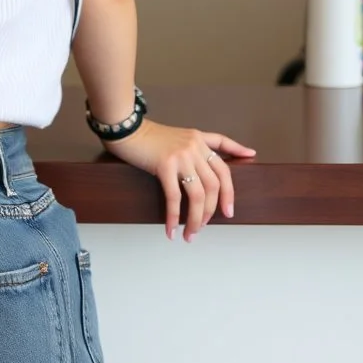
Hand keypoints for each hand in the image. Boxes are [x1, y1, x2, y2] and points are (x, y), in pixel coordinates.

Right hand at [104, 119, 255, 241]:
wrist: (126, 128)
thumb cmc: (146, 136)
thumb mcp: (175, 137)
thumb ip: (190, 149)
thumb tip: (197, 172)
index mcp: (198, 138)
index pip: (223, 160)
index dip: (233, 178)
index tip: (236, 192)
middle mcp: (194, 146)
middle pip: (215, 184)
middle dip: (213, 209)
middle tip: (206, 225)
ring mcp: (181, 156)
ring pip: (199, 195)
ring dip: (196, 219)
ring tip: (190, 233)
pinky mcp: (165, 165)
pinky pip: (175, 197)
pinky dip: (174, 217)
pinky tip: (171, 229)